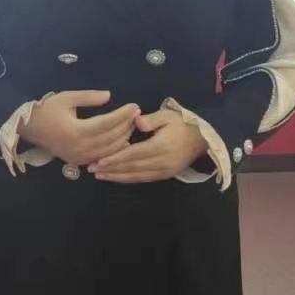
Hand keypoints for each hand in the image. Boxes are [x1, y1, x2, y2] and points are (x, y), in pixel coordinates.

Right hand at [20, 91, 139, 167]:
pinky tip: (124, 142)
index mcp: (77, 130)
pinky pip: (102, 158)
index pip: (108, 123)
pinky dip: (114, 150)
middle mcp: (80, 147)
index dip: (123, 114)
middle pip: (112, 138)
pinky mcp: (78, 162)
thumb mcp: (67, 98)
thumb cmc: (47, 110)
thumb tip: (109, 95)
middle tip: (137, 114)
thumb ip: (88, 97)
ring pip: (110, 151)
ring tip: (132, 125)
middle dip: (127, 125)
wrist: (29, 128)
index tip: (134, 106)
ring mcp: (80, 157)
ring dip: (124, 138)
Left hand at [91, 109, 208, 182]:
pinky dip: (128, 179)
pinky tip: (116, 177)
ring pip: (136, 176)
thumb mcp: (168, 115)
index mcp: (160, 146)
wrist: (202, 139)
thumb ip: (151, 119)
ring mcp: (163, 171)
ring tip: (100, 176)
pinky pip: (143, 179)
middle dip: (111, 169)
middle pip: (132, 167)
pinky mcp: (165, 175)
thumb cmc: (182, 124)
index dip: (115, 158)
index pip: (133, 154)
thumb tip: (137, 122)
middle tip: (92, 169)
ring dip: (117, 177)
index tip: (99, 161)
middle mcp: (161, 162)